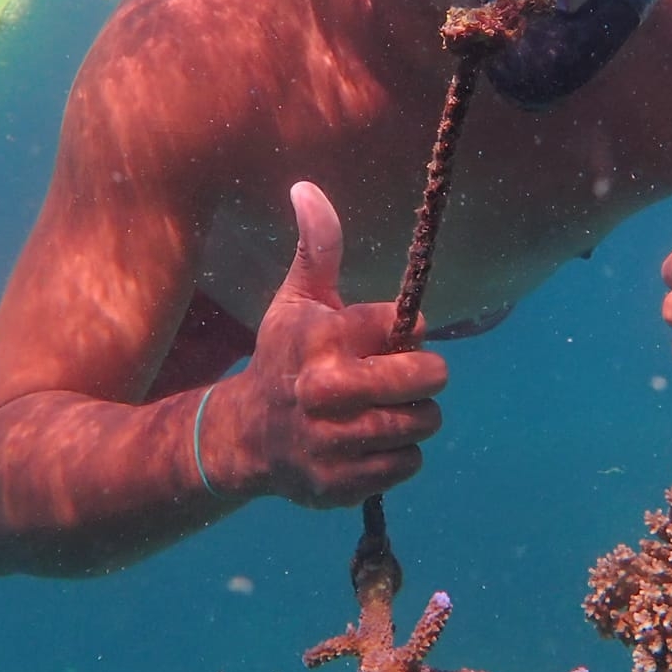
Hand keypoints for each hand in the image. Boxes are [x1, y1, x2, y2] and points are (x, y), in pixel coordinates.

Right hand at [231, 182, 445, 506]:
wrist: (244, 437)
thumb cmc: (283, 357)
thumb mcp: (296, 300)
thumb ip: (316, 246)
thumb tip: (306, 187)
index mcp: (321, 338)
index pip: (406, 325)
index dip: (407, 331)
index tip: (385, 338)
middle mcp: (326, 390)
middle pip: (424, 379)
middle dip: (426, 376)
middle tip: (410, 377)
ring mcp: (332, 442)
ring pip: (421, 423)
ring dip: (414, 417)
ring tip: (387, 409)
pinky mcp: (339, 483)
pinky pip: (407, 464)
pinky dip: (400, 455)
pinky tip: (371, 443)